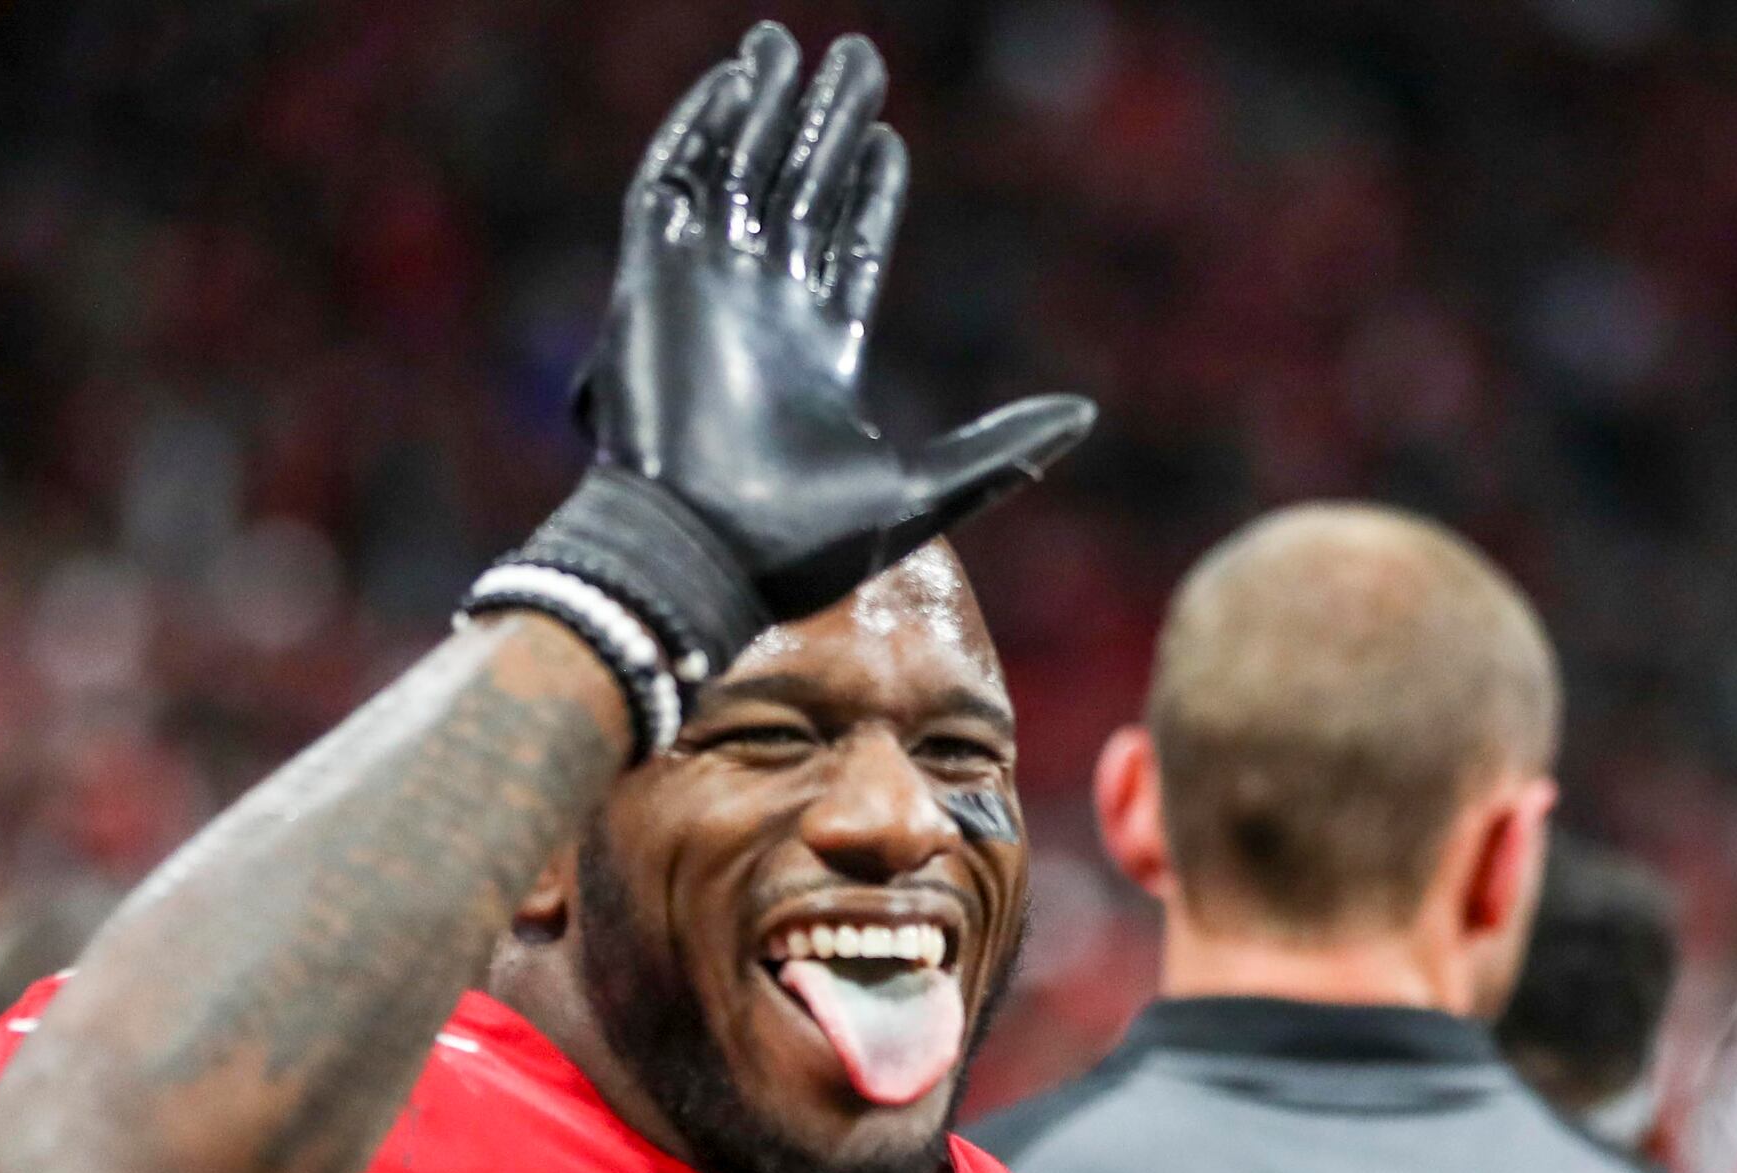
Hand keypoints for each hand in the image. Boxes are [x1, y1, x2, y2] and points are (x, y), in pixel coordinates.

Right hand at [595, 24, 1092, 620]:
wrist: (703, 557)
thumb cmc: (802, 545)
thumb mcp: (923, 493)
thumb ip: (1000, 449)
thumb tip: (1084, 415)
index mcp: (819, 355)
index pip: (849, 247)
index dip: (869, 191)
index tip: (890, 138)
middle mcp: (760, 313)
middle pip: (799, 192)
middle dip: (825, 124)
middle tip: (857, 57)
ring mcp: (705, 292)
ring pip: (739, 174)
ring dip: (763, 109)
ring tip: (787, 44)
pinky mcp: (652, 280)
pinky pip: (669, 185)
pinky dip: (696, 130)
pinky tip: (731, 81)